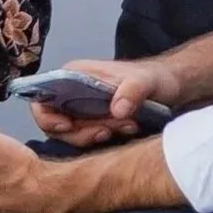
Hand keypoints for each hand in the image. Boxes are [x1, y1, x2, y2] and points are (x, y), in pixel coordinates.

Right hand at [28, 58, 181, 147]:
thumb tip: (116, 110)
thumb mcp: (146, 81)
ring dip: (93, 135)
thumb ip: (132, 91)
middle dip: (79, 132)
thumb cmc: (155, 78)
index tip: (68, 126)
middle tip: (107, 131)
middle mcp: (70, 91)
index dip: (47, 116)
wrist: (170, 87)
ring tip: (123, 127)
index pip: (41, 96)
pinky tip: (124, 130)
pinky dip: (101, 138)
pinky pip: (85, 136)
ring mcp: (80, 108)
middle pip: (54, 121)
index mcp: (71, 75)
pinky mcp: (92, 121)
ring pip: (70, 132)